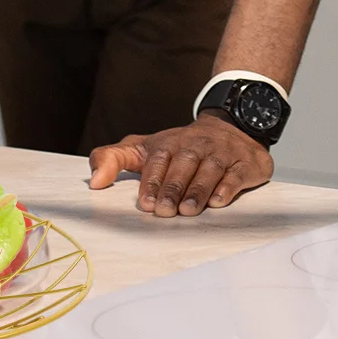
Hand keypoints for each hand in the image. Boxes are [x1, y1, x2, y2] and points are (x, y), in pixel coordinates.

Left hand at [88, 113, 271, 216]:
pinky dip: (228, 187)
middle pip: (183, 164)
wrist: (231, 127)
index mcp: (169, 142)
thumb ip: (114, 159)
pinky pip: (237, 173)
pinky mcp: (245, 162)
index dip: (151, 180)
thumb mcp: (145, 148)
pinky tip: (218, 201)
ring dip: (197, 190)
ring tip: (188, 211)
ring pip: (209, 169)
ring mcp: (222, 152)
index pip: (158, 158)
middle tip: (164, 211)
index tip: (144, 203)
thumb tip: (93, 182)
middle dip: (172, 187)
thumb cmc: (180, 147)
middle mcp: (195, 145)